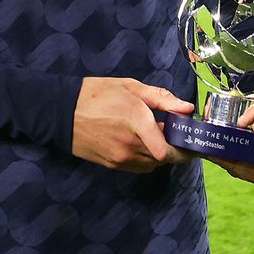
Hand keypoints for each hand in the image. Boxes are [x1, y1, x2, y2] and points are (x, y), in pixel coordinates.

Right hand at [72, 76, 194, 172]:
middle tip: (176, 133)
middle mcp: (129, 144)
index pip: (168, 150)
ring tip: (155, 133)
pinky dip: (146, 157)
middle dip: (175, 147)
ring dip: (160, 153)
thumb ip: (161, 97)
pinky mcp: (113, 165)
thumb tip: (186, 107)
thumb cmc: (97, 94)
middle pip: (165, 158)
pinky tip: (140, 141)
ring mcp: (120, 158)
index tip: (191, 140)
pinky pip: (139, 166)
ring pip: (153, 164)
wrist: (62, 111)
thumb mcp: (130, 86)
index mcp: (136, 119)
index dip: (184, 149)